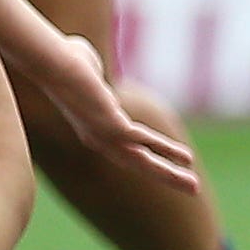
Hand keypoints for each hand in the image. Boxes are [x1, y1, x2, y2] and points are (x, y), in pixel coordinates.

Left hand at [45, 35, 199, 193]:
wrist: (55, 63)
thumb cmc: (65, 59)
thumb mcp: (84, 67)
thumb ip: (92, 71)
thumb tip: (89, 65)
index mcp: (94, 128)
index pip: (126, 150)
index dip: (147, 157)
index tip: (165, 164)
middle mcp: (100, 138)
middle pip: (137, 164)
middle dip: (165, 176)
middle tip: (192, 189)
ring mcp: (106, 136)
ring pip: (142, 162)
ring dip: (169, 175)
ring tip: (194, 186)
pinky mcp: (113, 127)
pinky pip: (144, 142)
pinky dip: (166, 150)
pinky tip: (187, 158)